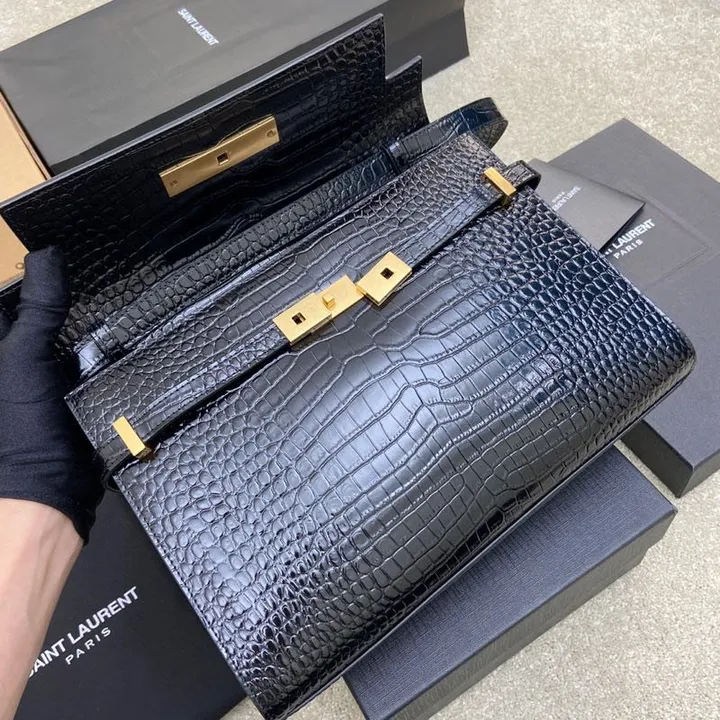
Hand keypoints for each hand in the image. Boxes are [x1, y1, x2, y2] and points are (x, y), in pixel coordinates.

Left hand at [0, 248, 102, 542]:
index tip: (60, 249)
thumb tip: (48, 253)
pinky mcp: (75, 395)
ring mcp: (47, 378)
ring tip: (118, 292)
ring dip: (89, 321)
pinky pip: (90, 361)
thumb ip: (38, 307)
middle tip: (97, 267)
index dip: (32, 276)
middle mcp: (20, 361)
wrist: (51, 491)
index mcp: (3, 349)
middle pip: (42, 314)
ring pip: (70, 336)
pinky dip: (105, 349)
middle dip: (65, 294)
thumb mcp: (24, 357)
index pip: (13, 299)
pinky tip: (126, 333)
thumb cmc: (20, 426)